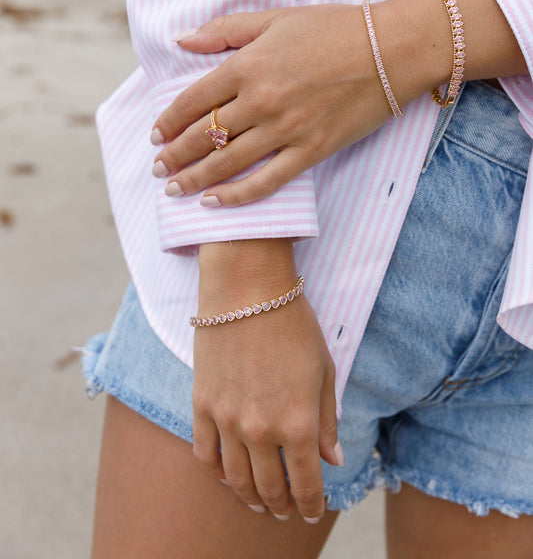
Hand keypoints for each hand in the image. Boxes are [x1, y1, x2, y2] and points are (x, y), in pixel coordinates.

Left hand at [151, 0, 439, 205]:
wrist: (391, 49)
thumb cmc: (334, 27)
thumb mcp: (275, 18)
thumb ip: (225, 30)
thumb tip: (182, 41)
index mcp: (248, 65)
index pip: (193, 100)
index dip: (168, 121)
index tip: (156, 134)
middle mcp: (261, 100)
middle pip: (204, 135)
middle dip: (175, 155)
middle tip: (158, 168)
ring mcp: (286, 129)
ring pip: (227, 163)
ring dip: (194, 179)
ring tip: (173, 190)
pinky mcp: (312, 150)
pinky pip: (267, 181)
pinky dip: (237, 197)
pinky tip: (214, 204)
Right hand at [192, 239, 340, 521]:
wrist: (248, 287)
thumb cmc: (294, 323)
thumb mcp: (323, 370)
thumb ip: (326, 420)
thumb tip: (333, 460)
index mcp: (298, 423)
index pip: (305, 484)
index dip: (310, 505)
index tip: (312, 511)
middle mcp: (261, 430)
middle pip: (268, 487)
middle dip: (279, 506)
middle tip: (284, 512)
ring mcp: (227, 419)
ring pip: (235, 478)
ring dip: (248, 497)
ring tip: (257, 503)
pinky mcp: (202, 404)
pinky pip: (204, 453)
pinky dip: (216, 472)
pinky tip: (227, 475)